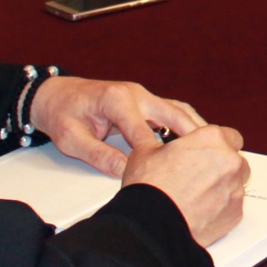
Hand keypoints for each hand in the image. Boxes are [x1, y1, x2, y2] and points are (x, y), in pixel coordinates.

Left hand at [27, 77, 207, 177]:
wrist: (54, 95)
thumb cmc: (61, 114)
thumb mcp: (71, 139)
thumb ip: (98, 155)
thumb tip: (126, 173)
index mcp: (117, 100)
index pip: (143, 129)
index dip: (158, 152)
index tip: (172, 171)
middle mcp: (134, 94)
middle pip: (173, 113)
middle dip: (193, 134)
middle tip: (212, 154)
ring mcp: (142, 96)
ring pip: (177, 110)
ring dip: (195, 128)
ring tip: (212, 150)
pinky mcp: (144, 102)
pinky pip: (171, 111)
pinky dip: (186, 125)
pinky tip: (196, 143)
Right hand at [122, 124, 251, 246]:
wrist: (152, 224)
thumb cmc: (149, 187)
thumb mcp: (145, 151)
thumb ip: (154, 138)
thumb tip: (145, 132)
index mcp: (212, 139)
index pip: (228, 135)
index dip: (215, 145)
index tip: (205, 152)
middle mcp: (230, 161)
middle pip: (235, 159)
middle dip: (221, 165)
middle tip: (199, 174)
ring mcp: (235, 188)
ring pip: (236, 183)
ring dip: (222, 185)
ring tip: (197, 195)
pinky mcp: (235, 213)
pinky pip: (232, 206)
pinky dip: (221, 207)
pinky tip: (200, 210)